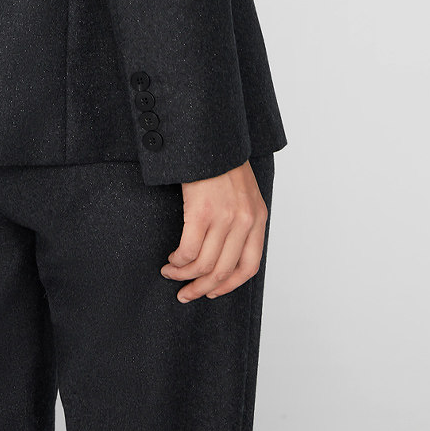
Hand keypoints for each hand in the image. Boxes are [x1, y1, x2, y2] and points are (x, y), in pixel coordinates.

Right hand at [160, 158, 266, 301]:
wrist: (210, 136)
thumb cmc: (222, 160)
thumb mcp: (243, 190)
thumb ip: (241, 217)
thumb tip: (226, 247)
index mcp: (258, 217)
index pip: (249, 266)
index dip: (229, 285)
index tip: (213, 292)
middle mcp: (245, 222)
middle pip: (224, 271)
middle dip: (202, 288)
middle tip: (186, 294)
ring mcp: (224, 218)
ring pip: (204, 265)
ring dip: (184, 276)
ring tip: (171, 273)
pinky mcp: (201, 212)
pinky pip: (188, 251)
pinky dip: (178, 261)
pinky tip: (171, 259)